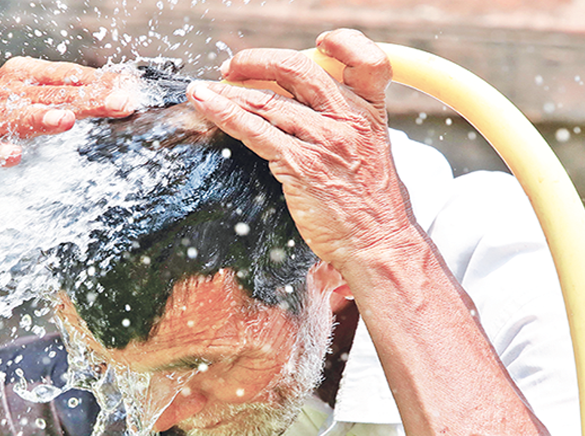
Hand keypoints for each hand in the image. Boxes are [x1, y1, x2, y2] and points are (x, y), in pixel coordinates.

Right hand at [0, 57, 139, 165]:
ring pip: (18, 117)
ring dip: (43, 118)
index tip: (130, 92)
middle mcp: (8, 91)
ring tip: (67, 120)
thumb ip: (71, 92)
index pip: (70, 77)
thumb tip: (121, 89)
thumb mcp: (31, 92)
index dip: (102, 84)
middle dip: (88, 100)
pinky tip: (12, 156)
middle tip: (119, 103)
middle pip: (54, 96)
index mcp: (26, 75)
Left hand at [185, 30, 418, 268]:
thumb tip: (305, 111)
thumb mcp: (371, 153)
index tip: (319, 42)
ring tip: (205, 88)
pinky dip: (225, 113)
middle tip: (233, 66)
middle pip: (299, 68)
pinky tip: (206, 104)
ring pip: (268, 100)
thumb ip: (344, 126)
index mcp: (370, 112)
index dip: (342, 42)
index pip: (366, 59)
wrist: (379, 242)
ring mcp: (324, 140)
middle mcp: (348, 119)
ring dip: (229, 90)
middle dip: (257, 61)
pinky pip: (255, 130)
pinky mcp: (301, 164)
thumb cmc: (372, 206)